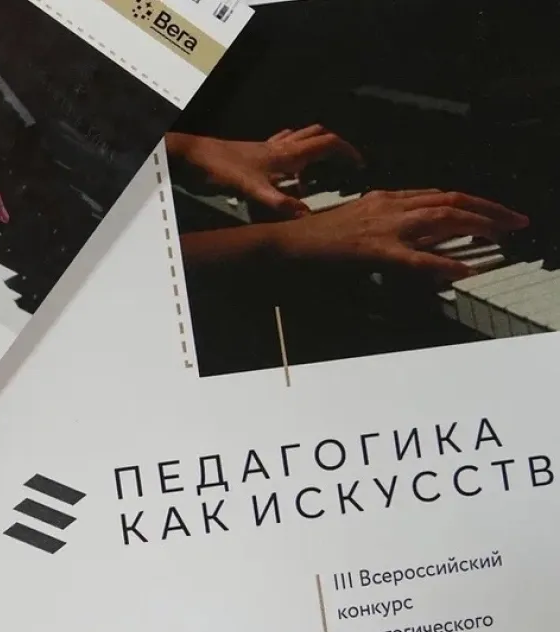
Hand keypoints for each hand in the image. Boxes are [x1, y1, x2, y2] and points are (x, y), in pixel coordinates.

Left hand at [168, 126, 363, 217]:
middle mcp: (282, 146)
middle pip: (319, 136)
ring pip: (301, 138)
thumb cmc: (223, 169)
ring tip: (320, 172)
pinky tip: (288, 170)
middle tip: (346, 165)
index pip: (328, 144)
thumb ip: (279, 202)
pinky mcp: (256, 151)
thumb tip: (306, 216)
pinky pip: (282, 145)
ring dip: (315, 149)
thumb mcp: (251, 190)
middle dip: (337, 148)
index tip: (360, 166)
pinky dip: (293, 152)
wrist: (196, 155)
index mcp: (288, 154)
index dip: (348, 153)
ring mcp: (268, 147)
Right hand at [272, 189, 528, 275]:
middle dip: (489, 210)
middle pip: (450, 200)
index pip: (439, 195)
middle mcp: (388, 205)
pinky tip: (463, 268)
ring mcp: (382, 226)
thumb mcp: (355, 226)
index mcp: (384, 198)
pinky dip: (443, 263)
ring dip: (478, 226)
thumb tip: (415, 242)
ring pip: (442, 219)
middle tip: (516, 221)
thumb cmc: (312, 239)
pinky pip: (416, 258)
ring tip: (503, 236)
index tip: (494, 213)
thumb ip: (386, 229)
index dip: (472, 203)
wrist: (282, 243)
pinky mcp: (373, 250)